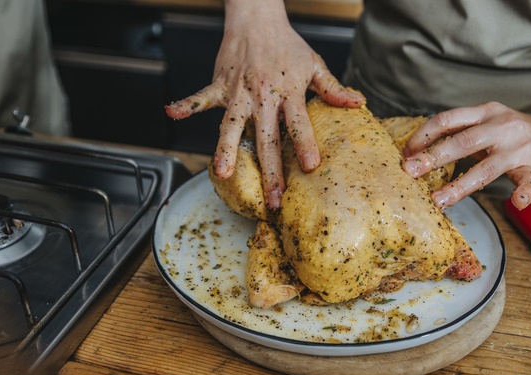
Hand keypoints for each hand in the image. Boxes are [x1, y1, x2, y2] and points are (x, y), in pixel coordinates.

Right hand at [165, 1, 363, 208]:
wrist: (258, 19)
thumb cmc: (287, 45)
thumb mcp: (315, 65)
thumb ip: (333, 89)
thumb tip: (358, 104)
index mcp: (289, 92)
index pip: (299, 123)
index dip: (305, 144)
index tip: (310, 166)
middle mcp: (263, 96)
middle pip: (266, 138)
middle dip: (270, 170)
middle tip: (273, 198)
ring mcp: (239, 92)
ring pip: (231, 125)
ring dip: (225, 149)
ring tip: (222, 173)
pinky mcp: (220, 85)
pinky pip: (201, 97)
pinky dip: (186, 104)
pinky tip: (172, 113)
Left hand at [401, 102, 530, 210]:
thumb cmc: (514, 131)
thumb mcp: (487, 121)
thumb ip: (459, 132)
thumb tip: (419, 150)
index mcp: (484, 112)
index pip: (448, 119)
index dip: (424, 135)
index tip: (406, 152)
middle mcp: (501, 126)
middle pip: (463, 141)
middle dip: (434, 156)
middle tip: (410, 171)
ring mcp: (519, 147)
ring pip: (487, 168)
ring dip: (459, 185)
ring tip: (439, 200)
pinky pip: (529, 181)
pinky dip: (523, 193)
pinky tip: (515, 203)